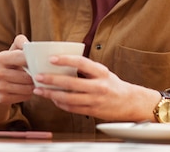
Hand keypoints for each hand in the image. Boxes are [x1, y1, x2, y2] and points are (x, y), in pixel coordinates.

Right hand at [0, 34, 34, 104]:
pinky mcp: (2, 98)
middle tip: (41, 74)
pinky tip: (27, 89)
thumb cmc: (11, 63)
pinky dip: (29, 94)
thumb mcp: (14, 50)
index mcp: (1, 58)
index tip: (41, 61)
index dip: (34, 60)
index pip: (23, 57)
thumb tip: (30, 44)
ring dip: (34, 86)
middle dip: (36, 76)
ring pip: (27, 88)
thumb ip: (22, 42)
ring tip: (35, 81)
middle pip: (27, 76)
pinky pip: (24, 97)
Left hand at [31, 54, 158, 121]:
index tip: (51, 58)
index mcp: (101, 72)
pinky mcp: (92, 111)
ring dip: (51, 94)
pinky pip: (72, 108)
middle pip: (71, 83)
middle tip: (38, 76)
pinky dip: (60, 103)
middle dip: (52, 80)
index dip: (65, 60)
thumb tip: (63, 63)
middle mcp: (99, 86)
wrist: (130, 102)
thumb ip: (86, 69)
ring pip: (68, 98)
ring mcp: (95, 100)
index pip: (81, 63)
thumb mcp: (103, 72)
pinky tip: (52, 99)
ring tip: (39, 90)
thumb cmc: (113, 84)